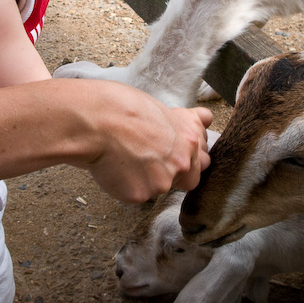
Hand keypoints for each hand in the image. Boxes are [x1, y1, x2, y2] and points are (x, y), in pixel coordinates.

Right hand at [73, 83, 212, 202]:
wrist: (97, 120)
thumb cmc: (122, 107)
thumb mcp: (163, 108)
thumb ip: (184, 124)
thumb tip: (205, 119)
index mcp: (189, 138)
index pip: (202, 160)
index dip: (185, 157)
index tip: (170, 152)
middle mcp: (182, 162)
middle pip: (190, 180)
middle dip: (174, 173)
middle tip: (149, 158)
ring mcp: (163, 181)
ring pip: (159, 188)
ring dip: (145, 178)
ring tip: (123, 156)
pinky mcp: (141, 195)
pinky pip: (136, 195)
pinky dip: (125, 185)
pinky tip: (113, 166)